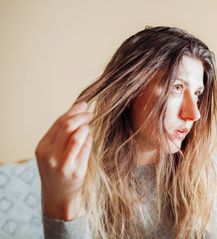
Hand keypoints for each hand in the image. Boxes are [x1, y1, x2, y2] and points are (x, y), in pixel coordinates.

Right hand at [35, 102, 93, 219]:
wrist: (59, 195)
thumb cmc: (58, 169)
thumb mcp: (52, 151)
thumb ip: (61, 134)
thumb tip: (78, 109)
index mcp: (42, 148)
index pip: (58, 123)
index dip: (72, 111)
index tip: (83, 105)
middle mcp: (50, 156)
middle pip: (67, 127)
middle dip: (81, 116)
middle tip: (90, 114)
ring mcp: (63, 165)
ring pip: (77, 137)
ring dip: (86, 127)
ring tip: (89, 126)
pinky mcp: (77, 171)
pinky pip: (86, 149)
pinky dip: (90, 139)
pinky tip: (90, 137)